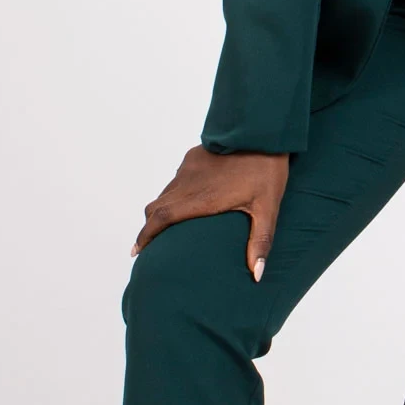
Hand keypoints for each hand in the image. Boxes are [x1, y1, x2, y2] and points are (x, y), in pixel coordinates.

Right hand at [131, 145, 290, 280]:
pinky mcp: (193, 157)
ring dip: (163, 210)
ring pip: (165, 193)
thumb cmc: (266, 170)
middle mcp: (188, 184)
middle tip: (149, 245)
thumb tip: (258, 275)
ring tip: (170, 227)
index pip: (161, 219)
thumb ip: (260, 240)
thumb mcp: (267, 208)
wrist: (261, 130)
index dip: (145, 236)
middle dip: (149, 227)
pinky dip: (176, 194)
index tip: (136, 251)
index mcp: (200, 199)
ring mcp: (188, 168)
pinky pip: (177, 180)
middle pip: (155, 208)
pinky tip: (191, 199)